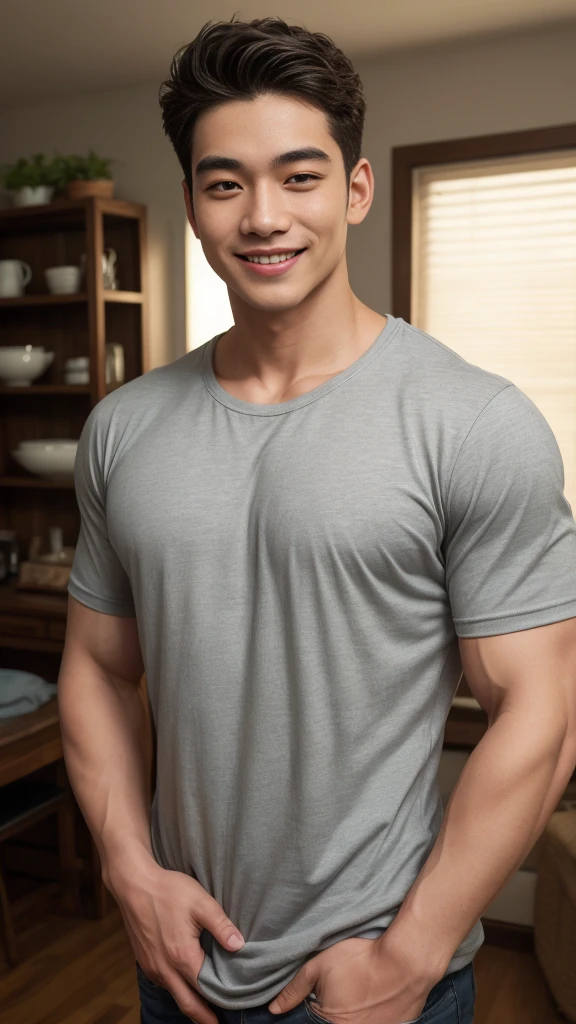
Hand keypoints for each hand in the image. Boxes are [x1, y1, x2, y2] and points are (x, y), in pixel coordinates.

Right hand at [108, 858, 244, 1023]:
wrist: (133, 884)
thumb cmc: (168, 891)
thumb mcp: (201, 902)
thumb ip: (221, 926)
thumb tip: (239, 946)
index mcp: (181, 957)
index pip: (204, 991)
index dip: (219, 1003)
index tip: (231, 1011)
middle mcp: (164, 969)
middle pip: (187, 1004)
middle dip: (204, 1017)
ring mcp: (152, 966)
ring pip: (174, 994)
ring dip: (190, 1003)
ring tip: (206, 1005)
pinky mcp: (144, 960)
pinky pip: (163, 983)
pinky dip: (176, 989)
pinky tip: (185, 983)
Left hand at [268, 936, 433, 1023]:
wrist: (406, 962)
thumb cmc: (361, 961)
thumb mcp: (320, 966)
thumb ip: (294, 989)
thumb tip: (274, 1010)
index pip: (314, 1021)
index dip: (318, 1007)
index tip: (328, 994)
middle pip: (336, 1021)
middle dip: (336, 1010)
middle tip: (347, 989)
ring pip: (356, 1021)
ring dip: (355, 1012)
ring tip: (361, 991)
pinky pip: (376, 1022)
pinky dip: (373, 1013)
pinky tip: (376, 995)